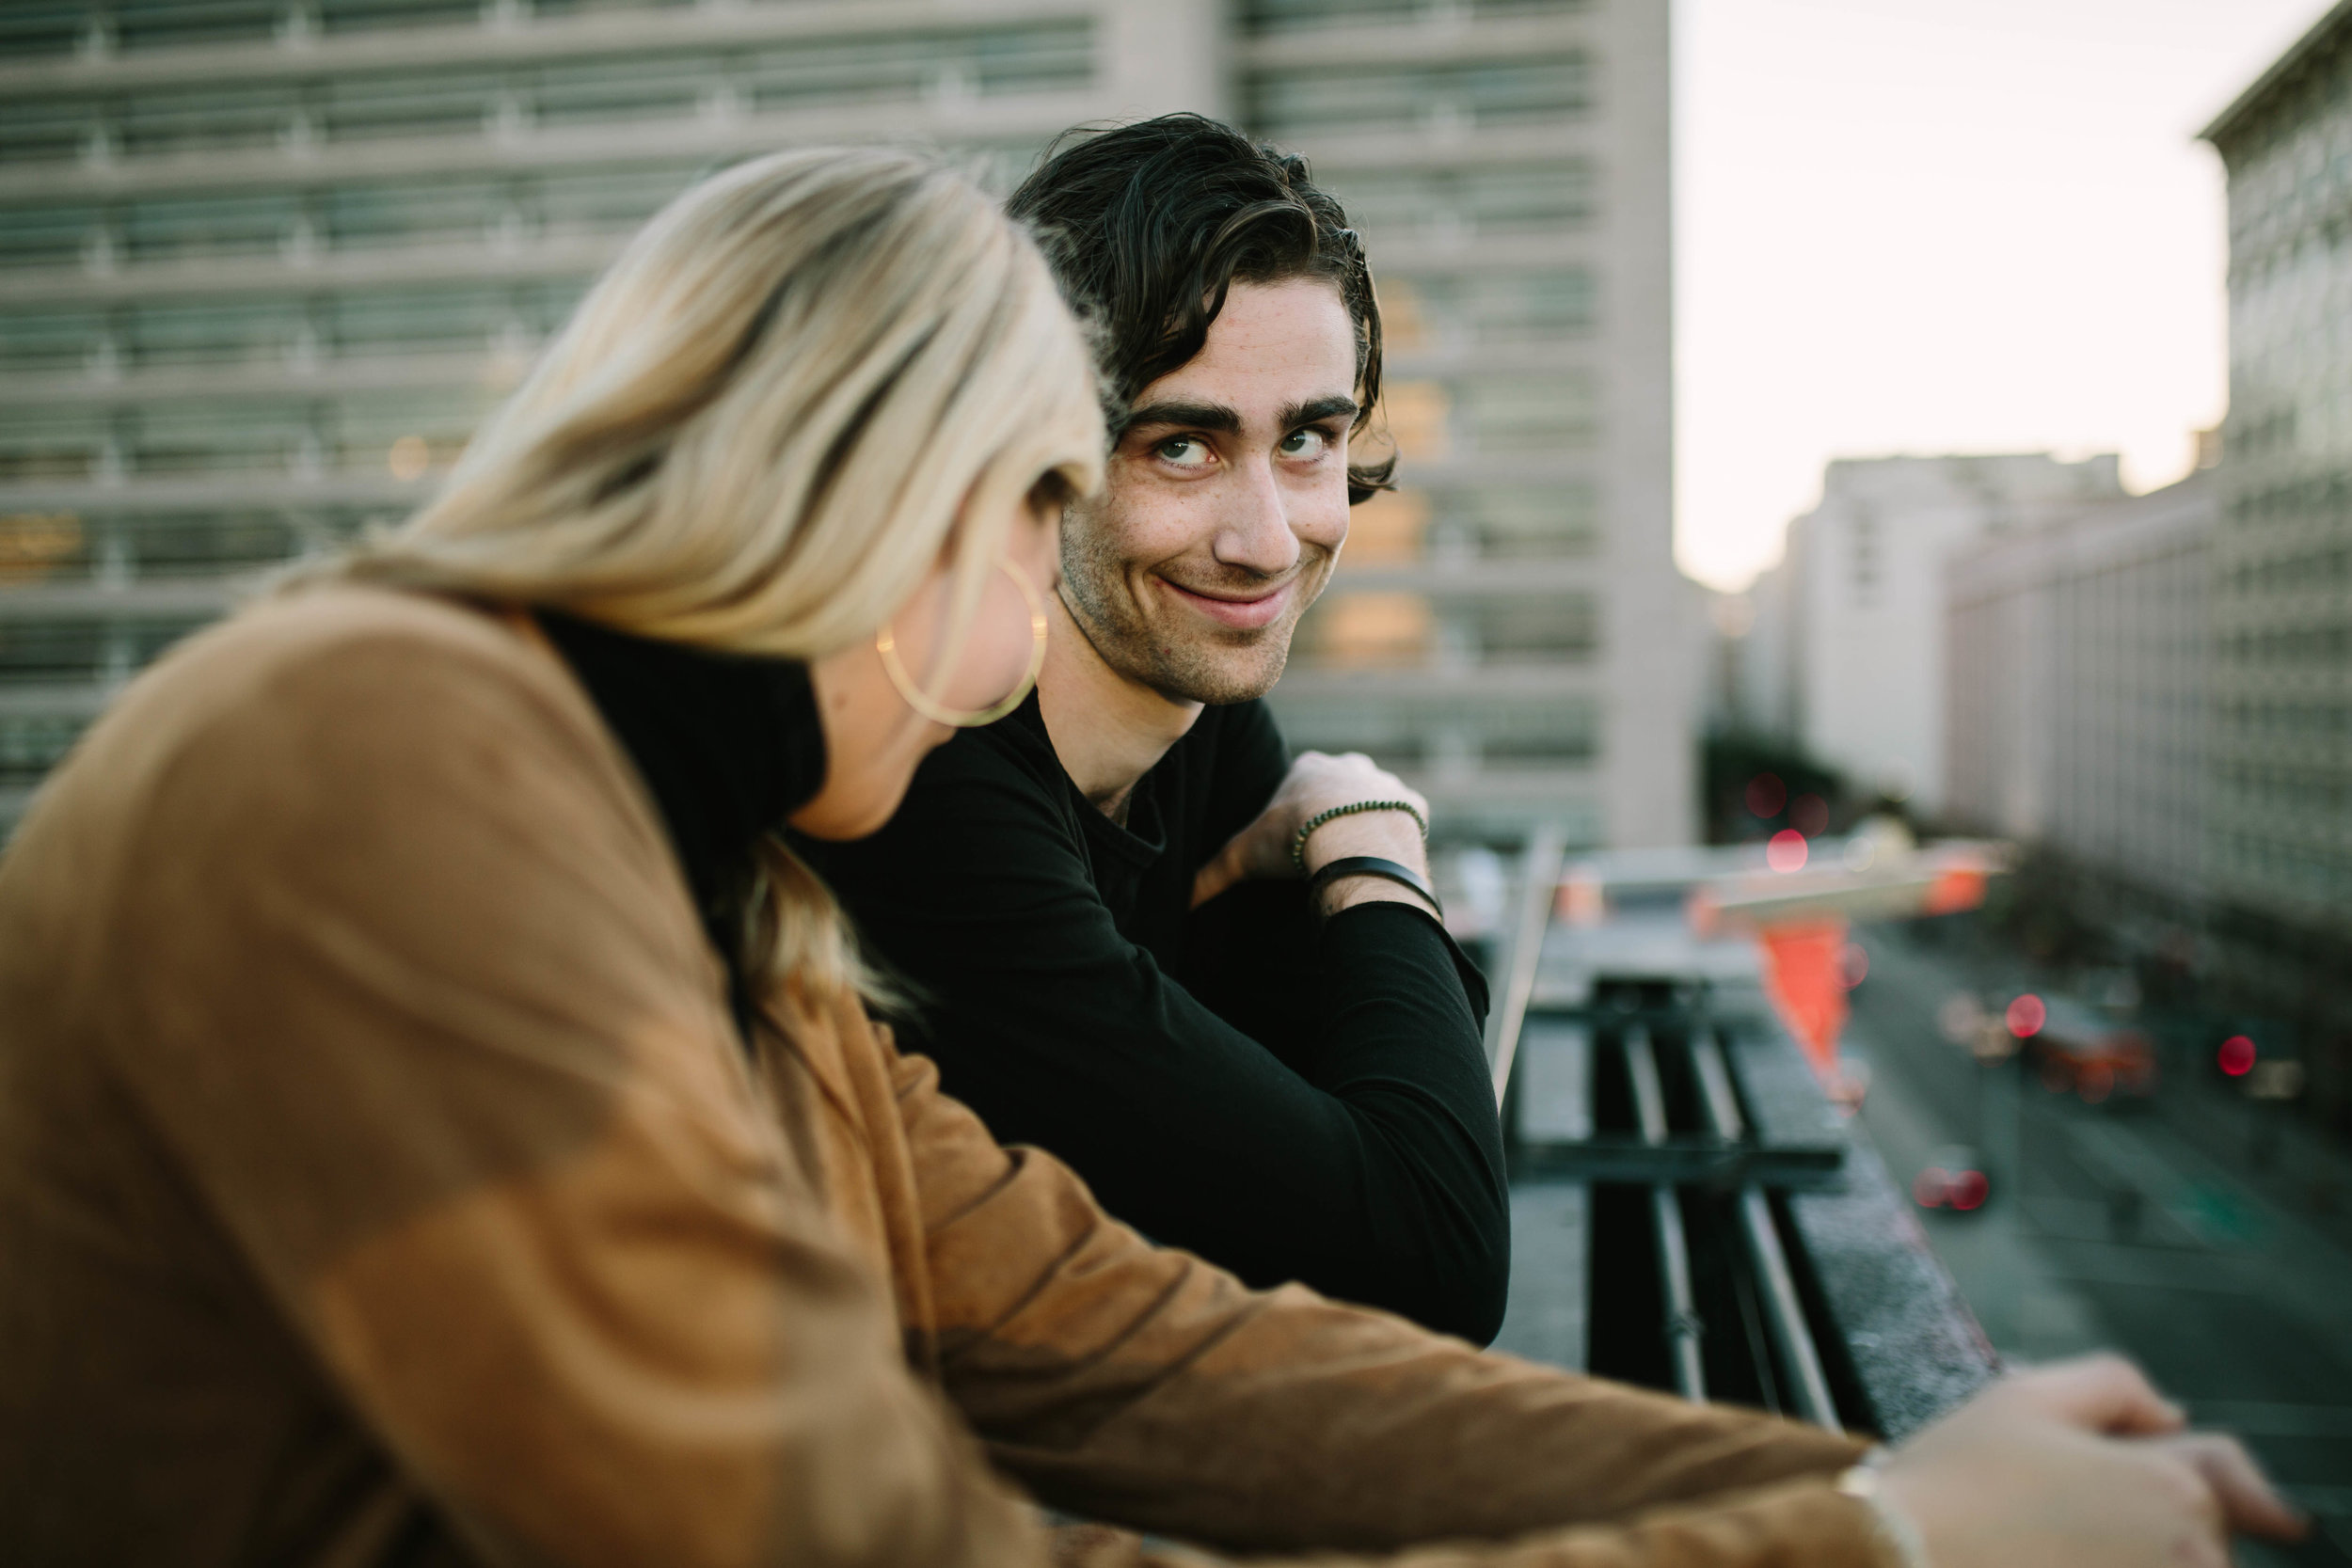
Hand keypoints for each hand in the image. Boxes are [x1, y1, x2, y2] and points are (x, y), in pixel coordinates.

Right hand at [1190, 751, 1428, 910]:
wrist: (1353, 841)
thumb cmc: (1292, 840)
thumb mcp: (1242, 857)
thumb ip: (1212, 875)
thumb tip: (1181, 902)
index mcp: (1308, 766)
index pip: (1302, 779)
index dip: (1298, 808)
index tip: (1295, 835)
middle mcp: (1348, 765)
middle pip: (1342, 783)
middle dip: (1336, 808)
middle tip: (1328, 844)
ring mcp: (1383, 782)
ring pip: (1377, 797)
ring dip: (1371, 819)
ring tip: (1360, 854)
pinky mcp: (1413, 803)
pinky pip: (1407, 815)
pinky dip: (1399, 833)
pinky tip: (1388, 856)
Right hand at [1876, 1355, 2305, 1567]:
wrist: (1897, 1559)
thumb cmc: (1956, 1485)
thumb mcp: (2025, 1395)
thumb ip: (2114, 1383)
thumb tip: (2169, 1414)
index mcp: (2170, 1487)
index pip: (2225, 1469)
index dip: (2233, 1474)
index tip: (2255, 1500)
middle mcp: (2185, 1554)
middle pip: (2200, 1525)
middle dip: (2151, 1509)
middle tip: (2063, 1501)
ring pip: (2173, 1560)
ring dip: (2135, 1549)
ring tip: (2047, 1538)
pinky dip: (2108, 1566)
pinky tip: (2045, 1557)